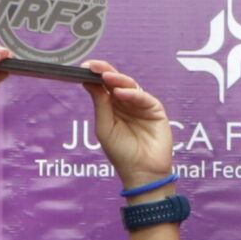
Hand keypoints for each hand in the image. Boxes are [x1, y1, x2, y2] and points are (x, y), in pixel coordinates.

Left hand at [84, 62, 172, 187]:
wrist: (141, 173)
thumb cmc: (121, 153)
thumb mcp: (104, 127)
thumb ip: (100, 104)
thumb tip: (89, 82)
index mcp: (112, 107)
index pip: (103, 86)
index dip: (95, 75)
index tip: (85, 67)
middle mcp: (127, 103)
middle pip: (116, 82)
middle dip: (105, 72)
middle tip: (94, 66)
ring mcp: (141, 106)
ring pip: (130, 86)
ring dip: (118, 80)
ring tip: (106, 77)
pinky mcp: (156, 110)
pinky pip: (144, 98)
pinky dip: (133, 94)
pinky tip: (121, 94)